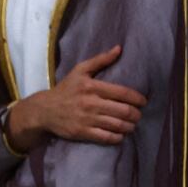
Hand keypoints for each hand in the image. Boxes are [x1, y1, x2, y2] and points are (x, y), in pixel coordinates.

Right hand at [7, 45, 146, 150]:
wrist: (44, 110)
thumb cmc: (65, 89)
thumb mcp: (79, 71)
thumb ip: (100, 60)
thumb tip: (119, 49)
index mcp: (92, 86)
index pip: (123, 93)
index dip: (138, 99)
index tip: (143, 102)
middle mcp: (90, 103)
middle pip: (124, 111)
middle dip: (136, 115)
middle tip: (138, 115)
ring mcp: (86, 119)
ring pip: (118, 125)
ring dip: (129, 126)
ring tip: (131, 125)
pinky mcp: (82, 132)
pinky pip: (107, 137)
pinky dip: (118, 137)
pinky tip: (120, 135)